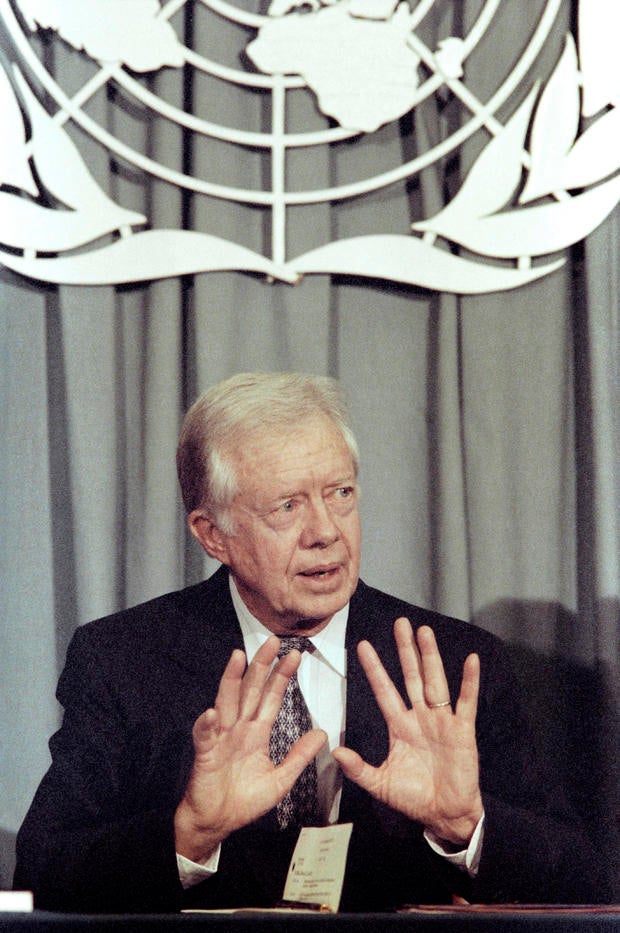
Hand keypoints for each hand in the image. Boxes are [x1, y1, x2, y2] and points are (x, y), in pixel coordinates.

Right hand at [175, 636, 326, 861]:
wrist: (217, 823)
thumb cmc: (244, 800)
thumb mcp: (280, 779)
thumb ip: (299, 756)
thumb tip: (322, 734)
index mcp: (256, 732)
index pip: (270, 697)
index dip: (281, 676)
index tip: (295, 656)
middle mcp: (238, 729)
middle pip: (250, 690)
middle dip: (261, 665)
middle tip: (273, 642)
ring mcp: (220, 739)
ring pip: (226, 702)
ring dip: (231, 680)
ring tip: (238, 658)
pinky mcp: (205, 755)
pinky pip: (205, 737)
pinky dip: (207, 725)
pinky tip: (212, 713)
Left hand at [332, 618, 482, 845]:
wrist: (445, 816)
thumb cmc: (414, 799)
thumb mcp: (380, 784)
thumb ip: (358, 769)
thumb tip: (335, 751)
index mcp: (399, 726)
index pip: (384, 690)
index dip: (374, 669)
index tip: (362, 646)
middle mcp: (420, 717)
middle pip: (410, 676)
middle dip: (405, 650)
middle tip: (400, 623)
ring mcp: (441, 721)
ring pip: (434, 681)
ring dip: (430, 656)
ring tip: (424, 631)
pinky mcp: (462, 730)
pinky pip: (466, 701)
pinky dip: (469, 681)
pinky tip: (471, 660)